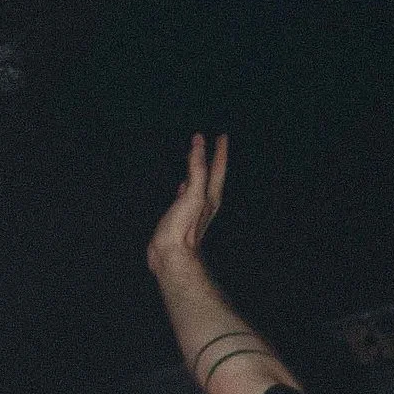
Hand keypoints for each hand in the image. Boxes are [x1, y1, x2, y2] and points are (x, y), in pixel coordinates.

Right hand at [148, 134, 227, 285]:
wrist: (171, 256)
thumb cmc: (183, 227)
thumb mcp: (193, 194)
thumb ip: (197, 169)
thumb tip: (199, 144)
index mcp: (211, 196)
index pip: (218, 168)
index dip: (220, 152)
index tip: (222, 137)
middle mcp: (206, 202)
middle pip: (211, 174)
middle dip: (212, 158)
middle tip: (212, 143)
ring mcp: (194, 209)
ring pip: (199, 184)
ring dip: (198, 170)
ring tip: (195, 159)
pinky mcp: (181, 216)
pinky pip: (186, 195)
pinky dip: (185, 185)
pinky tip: (181, 185)